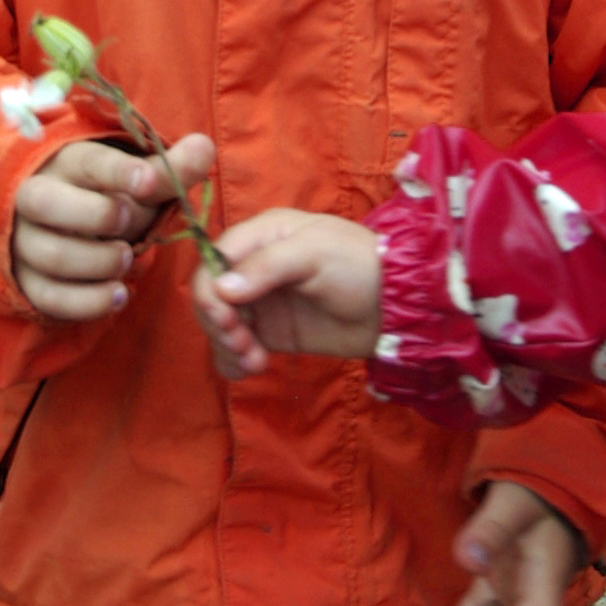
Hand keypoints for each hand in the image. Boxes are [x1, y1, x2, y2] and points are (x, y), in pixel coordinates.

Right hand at [11, 132, 213, 322]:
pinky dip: (88, 301)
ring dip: (97, 262)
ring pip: (50, 254)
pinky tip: (119, 294)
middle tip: (128, 224)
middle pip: (45, 202)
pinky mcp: (29, 281)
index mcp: (68, 163)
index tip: (148, 181)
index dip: (117, 172)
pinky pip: (50, 296)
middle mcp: (37, 198)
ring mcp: (27, 242)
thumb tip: (204, 148)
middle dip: (95, 216)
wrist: (76, 231)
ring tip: (127, 260)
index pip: (85, 161)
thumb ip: (171, 170)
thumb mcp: (141, 181)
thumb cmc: (112, 198)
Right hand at [194, 209, 383, 374]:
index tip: (226, 320)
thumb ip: (267, 267)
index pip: (214, 262)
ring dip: (226, 346)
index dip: (210, 292)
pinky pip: (235, 347)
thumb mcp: (315, 253)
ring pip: (220, 325)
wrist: (395, 306)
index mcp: (261, 236)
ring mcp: (261, 301)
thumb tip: (222, 290)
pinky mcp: (271, 331)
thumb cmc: (358, 265)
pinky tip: (250, 369)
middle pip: (211, 296)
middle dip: (219, 324)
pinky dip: (233, 360)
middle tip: (243, 344)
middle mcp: (254, 267)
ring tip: (254, 362)